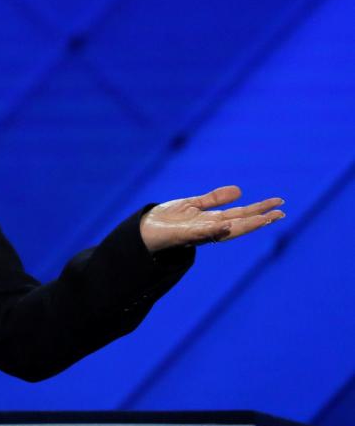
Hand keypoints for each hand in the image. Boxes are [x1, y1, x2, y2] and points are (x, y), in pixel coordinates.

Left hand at [139, 185, 283, 251]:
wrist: (144, 229)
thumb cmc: (169, 219)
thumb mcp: (194, 204)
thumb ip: (215, 199)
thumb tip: (240, 191)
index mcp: (213, 221)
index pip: (241, 215)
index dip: (260, 210)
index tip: (279, 205)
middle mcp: (209, 229)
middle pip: (240, 224)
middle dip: (260, 220)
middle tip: (281, 214)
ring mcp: (198, 233)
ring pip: (226, 231)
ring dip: (245, 226)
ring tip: (264, 220)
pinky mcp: (182, 235)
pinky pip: (200, 233)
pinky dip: (214, 230)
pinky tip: (227, 225)